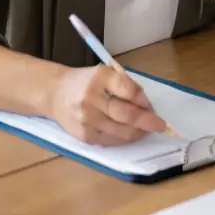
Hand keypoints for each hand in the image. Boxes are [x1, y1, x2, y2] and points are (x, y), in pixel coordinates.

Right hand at [49, 65, 167, 145]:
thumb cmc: (85, 81)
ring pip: (122, 132)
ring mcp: (87, 119)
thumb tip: (146, 106)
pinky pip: (111, 141)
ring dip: (139, 132)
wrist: (55, 94)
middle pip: (127, 114)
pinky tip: (130, 134)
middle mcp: (92, 98)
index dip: (144, 101)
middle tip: (160, 124)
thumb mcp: (105, 73)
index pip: (130, 91)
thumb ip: (125, 86)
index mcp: (100, 77)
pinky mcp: (85, 136)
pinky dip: (125, 138)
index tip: (151, 106)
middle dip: (148, 121)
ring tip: (146, 130)